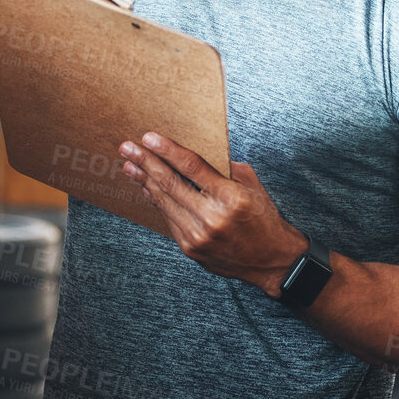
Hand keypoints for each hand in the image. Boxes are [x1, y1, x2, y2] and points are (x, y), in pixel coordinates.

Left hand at [119, 132, 307, 293]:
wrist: (272, 261)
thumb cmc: (264, 219)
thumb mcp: (253, 187)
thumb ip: (225, 169)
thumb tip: (194, 156)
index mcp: (230, 198)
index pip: (192, 167)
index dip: (167, 150)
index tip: (148, 137)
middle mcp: (211, 218)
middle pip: (170, 183)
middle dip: (145, 162)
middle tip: (127, 147)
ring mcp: (198, 236)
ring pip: (164, 202)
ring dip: (144, 181)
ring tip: (129, 165)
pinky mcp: (190, 248)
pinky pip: (169, 218)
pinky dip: (157, 201)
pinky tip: (147, 188)